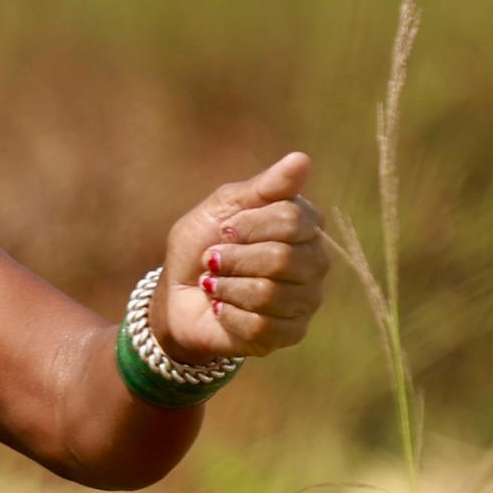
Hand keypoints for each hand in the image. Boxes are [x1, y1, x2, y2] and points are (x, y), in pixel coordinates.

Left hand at [160, 153, 328, 364]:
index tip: (224, 229)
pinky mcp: (291, 334)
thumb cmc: (202, 245)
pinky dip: (228, 315)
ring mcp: (306, 300)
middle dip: (235, 259)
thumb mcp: (223, 207)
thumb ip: (264, 186)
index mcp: (304, 225)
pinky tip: (221, 309)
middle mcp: (315, 262)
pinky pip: (261, 326)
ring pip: (270, 294)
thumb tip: (302, 159)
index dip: (250, 225)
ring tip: (215, 285)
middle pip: (284, 258)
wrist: (177, 295)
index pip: (293, 220)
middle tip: (213, 260)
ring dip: (228, 287)